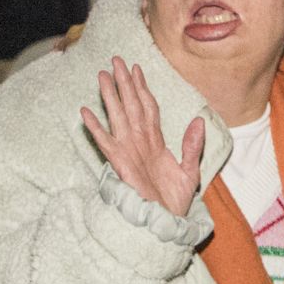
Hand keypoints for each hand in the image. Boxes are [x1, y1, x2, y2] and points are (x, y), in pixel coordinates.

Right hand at [81, 58, 205, 220]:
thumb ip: (192, 146)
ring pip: (117, 116)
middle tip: (116, 60)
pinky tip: (85, 112)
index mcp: (155, 142)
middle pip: (130, 105)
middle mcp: (139, 142)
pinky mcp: (119, 163)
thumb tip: (198, 121)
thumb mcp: (190, 171)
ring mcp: (128, 151)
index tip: (138, 68)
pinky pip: (105, 142)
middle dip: (124, 83)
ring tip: (101, 75)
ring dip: (110, 96)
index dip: (143, 88)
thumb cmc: (174, 202)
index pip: (148, 108)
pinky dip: (95, 127)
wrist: (166, 223)